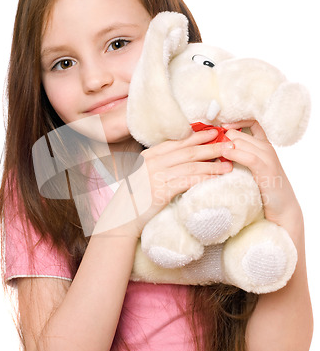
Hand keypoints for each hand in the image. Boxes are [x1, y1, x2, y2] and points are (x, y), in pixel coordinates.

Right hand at [95, 129, 233, 237]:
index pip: (177, 142)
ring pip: (190, 166)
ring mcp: (156, 176)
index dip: (197, 136)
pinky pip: (187, 182)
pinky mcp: (161, 191)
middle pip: (187, 151)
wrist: (122, 218)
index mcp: (149, 155)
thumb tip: (185, 160)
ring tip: (228, 165)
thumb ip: (161, 165)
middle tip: (229, 144)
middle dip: (210, 147)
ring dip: (212, 165)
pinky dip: (204, 179)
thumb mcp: (145, 175)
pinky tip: (216, 179)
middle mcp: (152, 162)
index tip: (214, 132)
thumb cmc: (135, 198)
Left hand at [221, 120, 301, 228]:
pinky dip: (235, 154)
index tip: (220, 127)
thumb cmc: (262, 189)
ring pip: (240, 142)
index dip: (234, 122)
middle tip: (208, 147)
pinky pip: (248, 156)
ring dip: (224, 146)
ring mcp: (268, 157)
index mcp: (263, 145)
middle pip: (238, 133)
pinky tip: (224, 155)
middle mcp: (266, 147)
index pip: (251, 122)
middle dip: (222, 139)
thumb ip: (239, 156)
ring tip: (212, 152)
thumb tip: (218, 148)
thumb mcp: (249, 169)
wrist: (282, 208)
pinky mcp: (267, 169)